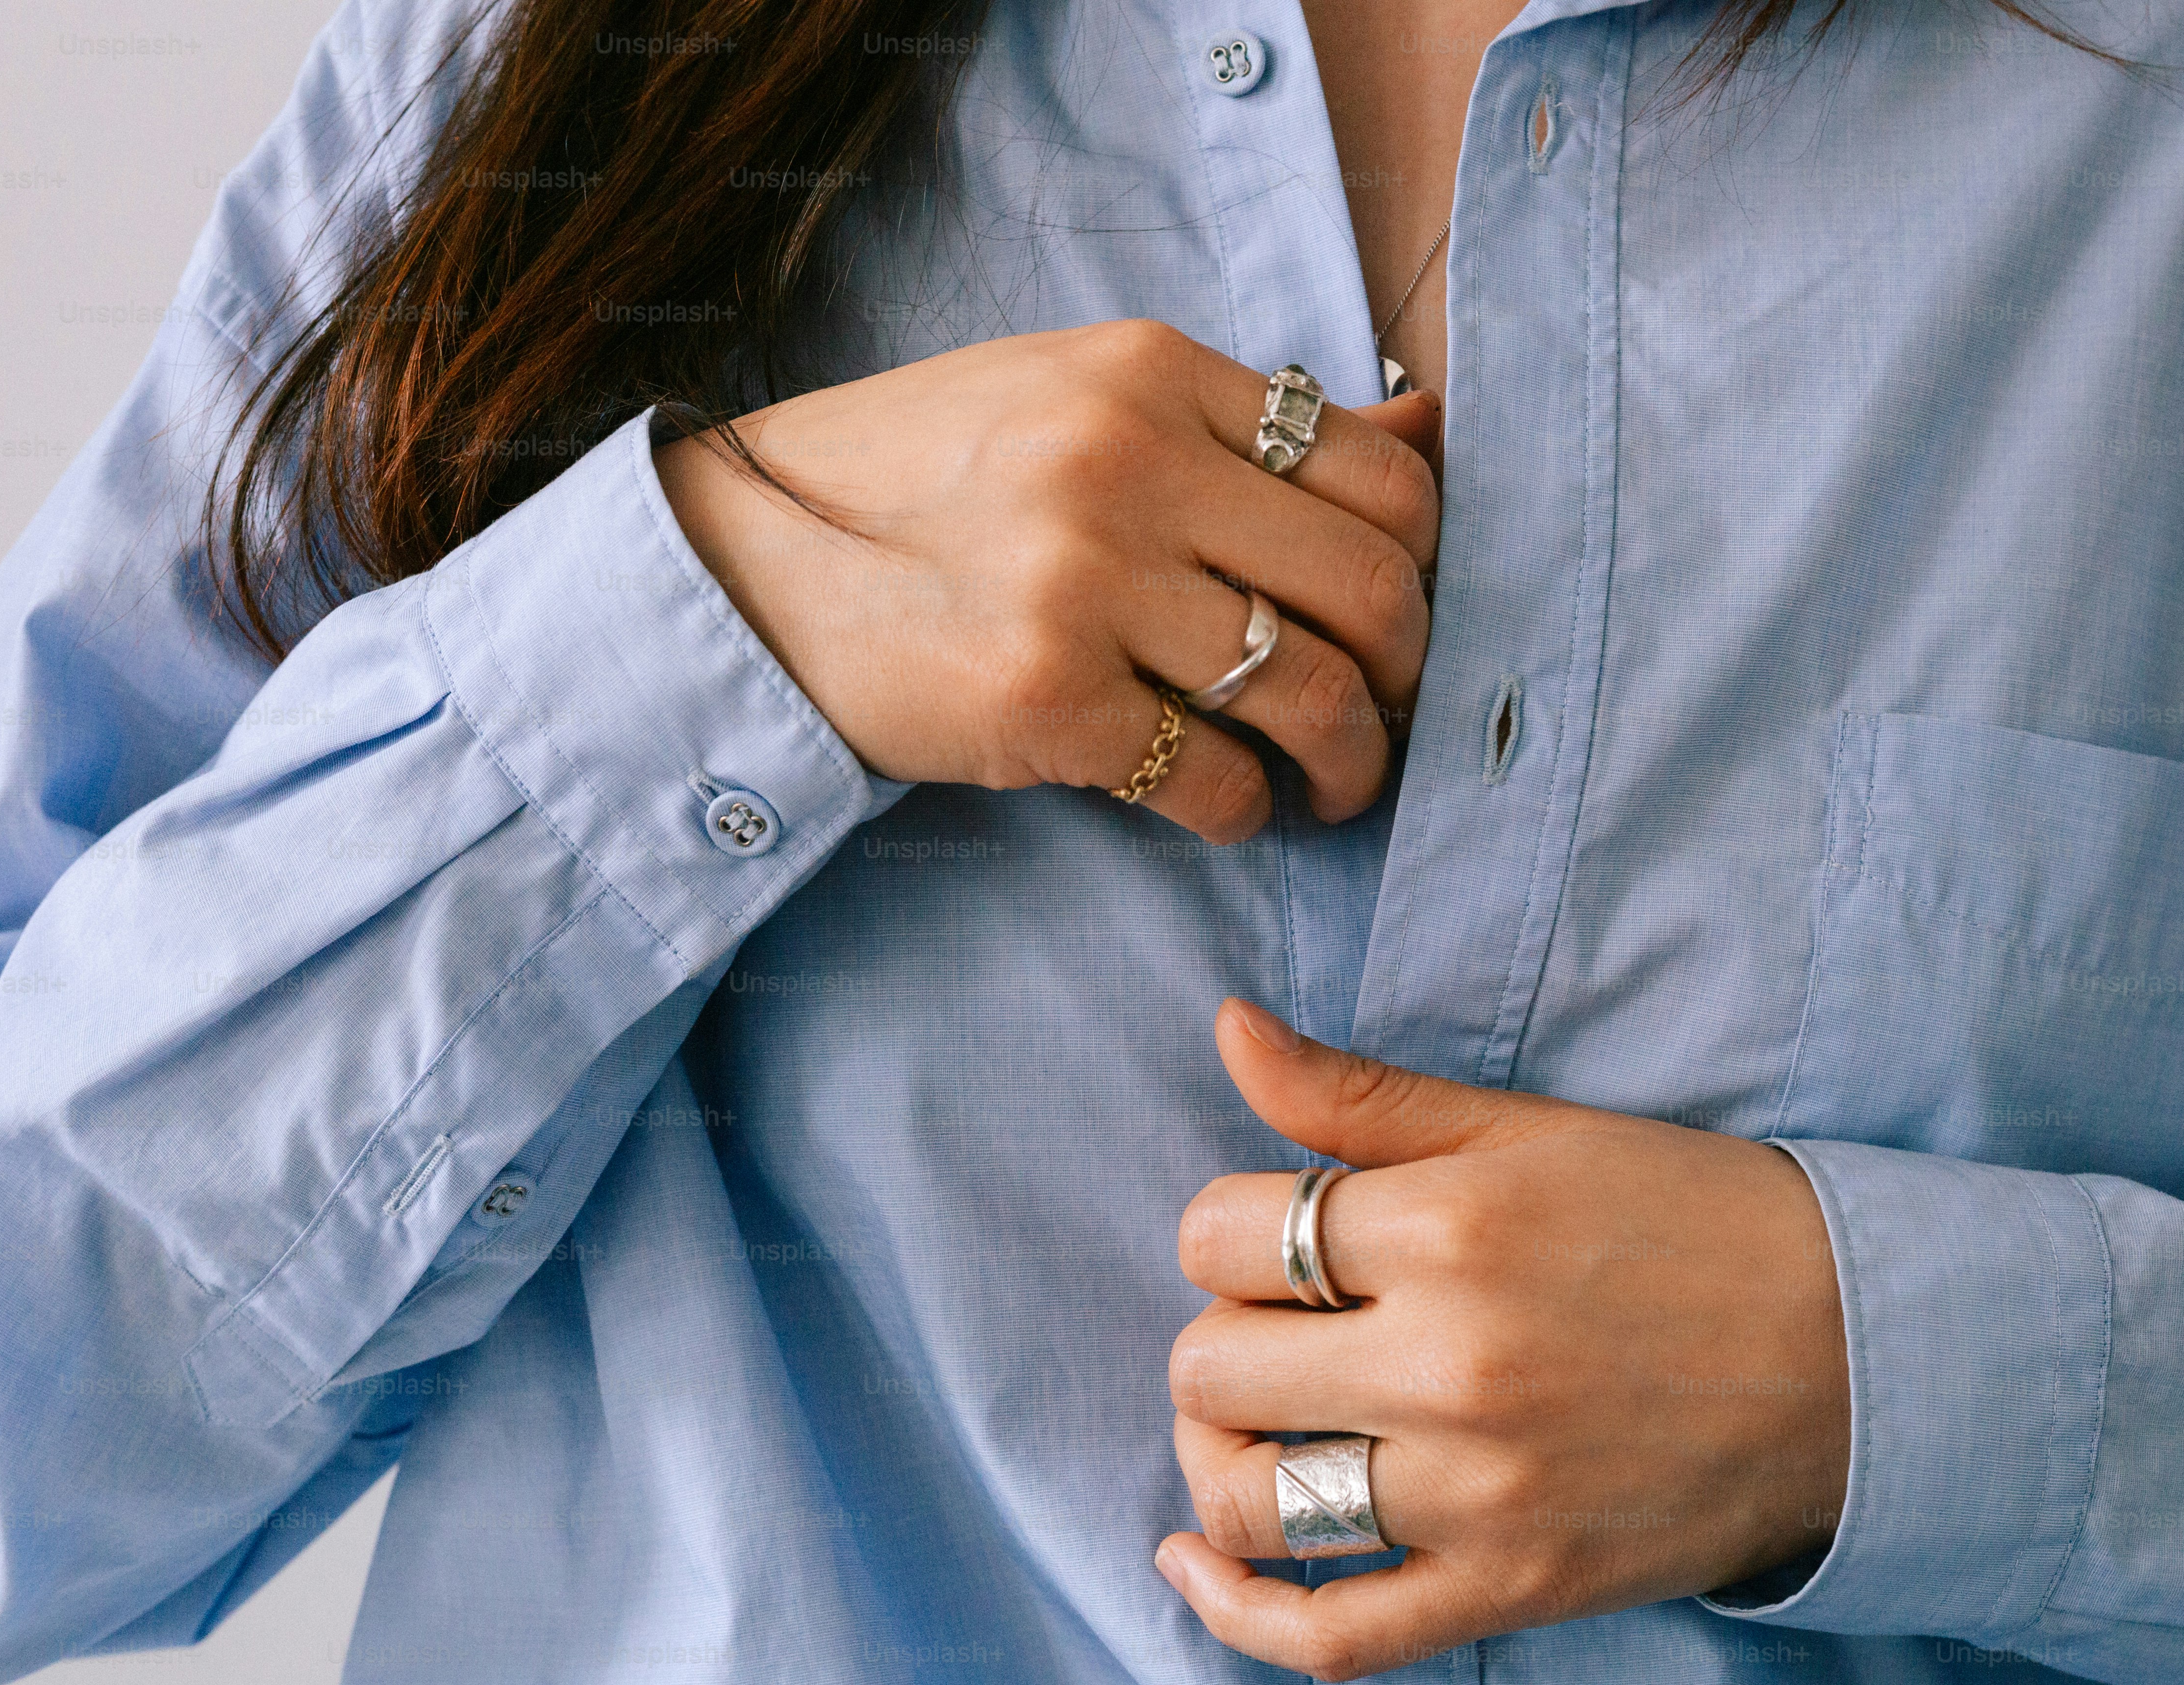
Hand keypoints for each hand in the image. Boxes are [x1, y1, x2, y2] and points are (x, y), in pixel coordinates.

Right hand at [655, 320, 1441, 842]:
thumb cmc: (929, 482)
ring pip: (1310, 693)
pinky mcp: (1045, 700)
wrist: (749, 560)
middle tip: (1387, 715)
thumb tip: (1434, 430)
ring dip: (1351, 761)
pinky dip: (1243, 812)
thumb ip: (1248, 421)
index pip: (1379, 474)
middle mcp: (1128, 463)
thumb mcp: (1082, 396)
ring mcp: (1085, 584)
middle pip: (1374, 587)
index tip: (1399, 617)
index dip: (1423, 565)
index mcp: (1152, 373)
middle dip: (1409, 675)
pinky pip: (1213, 781)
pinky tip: (1225, 806)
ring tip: (1333, 783)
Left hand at [1158, 999, 1849, 1681]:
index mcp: (1447, 1230)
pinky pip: (1327, 1635)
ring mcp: (1477, 1493)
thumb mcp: (1526, 1127)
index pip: (1219, 1235)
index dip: (1228, 1229)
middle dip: (1228, 1335)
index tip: (1284, 1237)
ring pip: (1246, 1496)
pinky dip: (1236, 1609)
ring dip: (1220, 1456)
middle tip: (1291, 1324)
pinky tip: (1194, 1559)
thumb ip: (1360, 1094)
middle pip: (1213, 1366)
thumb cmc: (1687, 1219)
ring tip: (1260, 1422)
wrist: (1854, 1352)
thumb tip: (1229, 1030)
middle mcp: (1448, 1365)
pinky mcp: (1510, 1587)